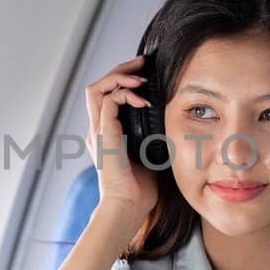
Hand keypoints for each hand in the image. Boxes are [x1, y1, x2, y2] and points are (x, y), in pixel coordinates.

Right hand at [84, 55, 158, 223]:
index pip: (104, 96)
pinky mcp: (102, 135)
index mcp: (105, 134)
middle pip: (97, 86)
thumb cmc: (140, 190)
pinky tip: (143, 100)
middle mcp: (97, 130)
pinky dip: (125, 95)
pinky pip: (108, 102)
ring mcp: (97, 132)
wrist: (127, 206)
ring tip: (140, 76)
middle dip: (120, 70)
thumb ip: (152, 138)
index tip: (144, 75)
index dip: (121, 81)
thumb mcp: (150, 155)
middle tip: (142, 63)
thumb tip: (172, 124)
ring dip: (119, 77)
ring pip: (96, 88)